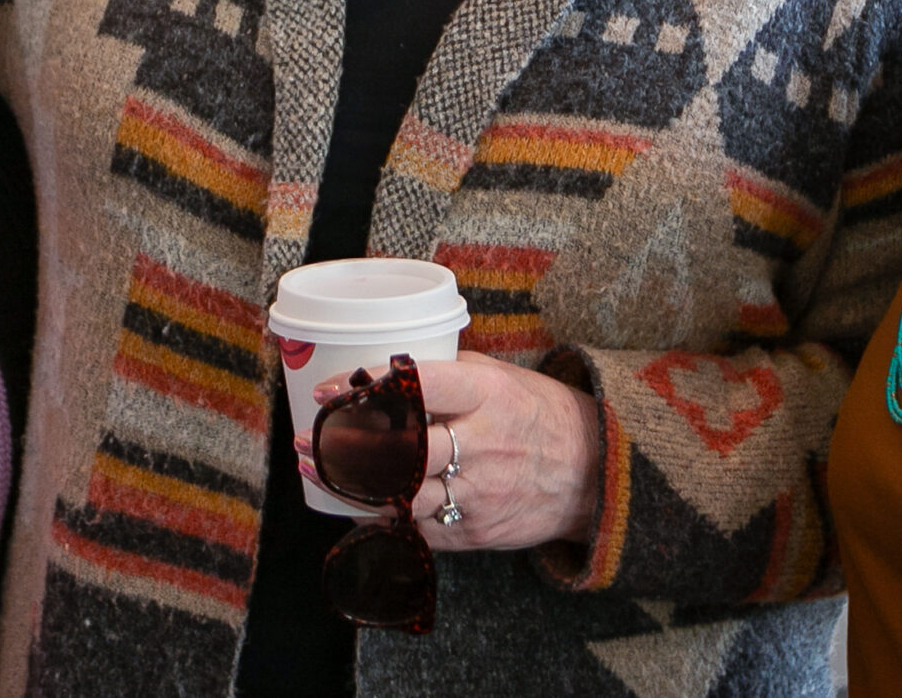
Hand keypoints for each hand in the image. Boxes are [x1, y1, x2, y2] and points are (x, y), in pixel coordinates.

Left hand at [301, 352, 602, 552]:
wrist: (593, 473)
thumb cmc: (537, 414)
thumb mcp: (501, 377)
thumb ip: (447, 374)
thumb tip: (382, 368)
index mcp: (487, 395)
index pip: (419, 386)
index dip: (367, 388)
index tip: (328, 389)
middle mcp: (482, 445)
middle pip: (401, 451)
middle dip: (345, 448)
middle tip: (307, 440)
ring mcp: (479, 494)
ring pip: (401, 497)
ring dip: (350, 487)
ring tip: (315, 471)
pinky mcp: (475, 532)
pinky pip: (416, 529)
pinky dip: (381, 516)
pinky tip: (355, 502)